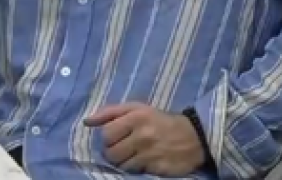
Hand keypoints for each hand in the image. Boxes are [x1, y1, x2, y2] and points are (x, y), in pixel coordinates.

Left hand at [84, 103, 205, 175]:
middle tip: (125, 147)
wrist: (194, 136)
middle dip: (115, 152)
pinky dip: (138, 168)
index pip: (106, 134)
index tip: (119, 136)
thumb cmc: (161, 120)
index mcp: (137, 117)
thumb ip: (111, 112)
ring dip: (125, 162)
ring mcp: (150, 153)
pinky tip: (146, 160)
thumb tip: (86, 121)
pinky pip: (136, 172)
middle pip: (111, 153)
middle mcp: (143, 135)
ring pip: (121, 165)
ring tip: (135, 154)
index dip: (109, 137)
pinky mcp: (157, 168)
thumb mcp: (138, 109)